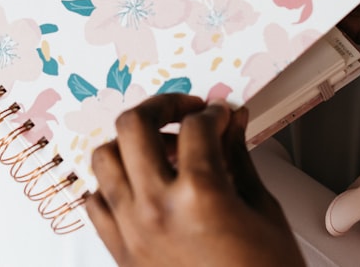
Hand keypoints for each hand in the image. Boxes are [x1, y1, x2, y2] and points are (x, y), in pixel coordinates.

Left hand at [86, 94, 304, 266]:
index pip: (197, 127)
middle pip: (134, 125)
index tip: (221, 115)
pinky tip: (139, 184)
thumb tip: (234, 123)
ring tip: (160, 146)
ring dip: (130, 143)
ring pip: (104, 158)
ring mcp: (132, 231)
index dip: (214, 113)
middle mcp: (156, 209)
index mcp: (200, 195)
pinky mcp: (121, 252)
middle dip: (162, 106)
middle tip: (184, 110)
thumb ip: (240, 158)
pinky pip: (96, 202)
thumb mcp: (263, 211)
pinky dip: (111, 185)